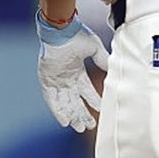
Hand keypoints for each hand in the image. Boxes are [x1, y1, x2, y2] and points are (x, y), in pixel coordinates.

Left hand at [36, 11, 108, 132]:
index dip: (93, 101)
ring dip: (72, 115)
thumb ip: (103, 60)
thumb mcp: (94, 48)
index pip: (86, 90)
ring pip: (65, 103)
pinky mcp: (46, 81)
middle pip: (75, 100)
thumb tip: (112, 70)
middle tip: (88, 126)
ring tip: (79, 128)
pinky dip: (57, 111)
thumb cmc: (76, 35)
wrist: (60, 29)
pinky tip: (64, 122)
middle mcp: (66, 77)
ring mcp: (55, 80)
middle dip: (82, 114)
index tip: (100, 111)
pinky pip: (51, 100)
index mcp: (77, 70)